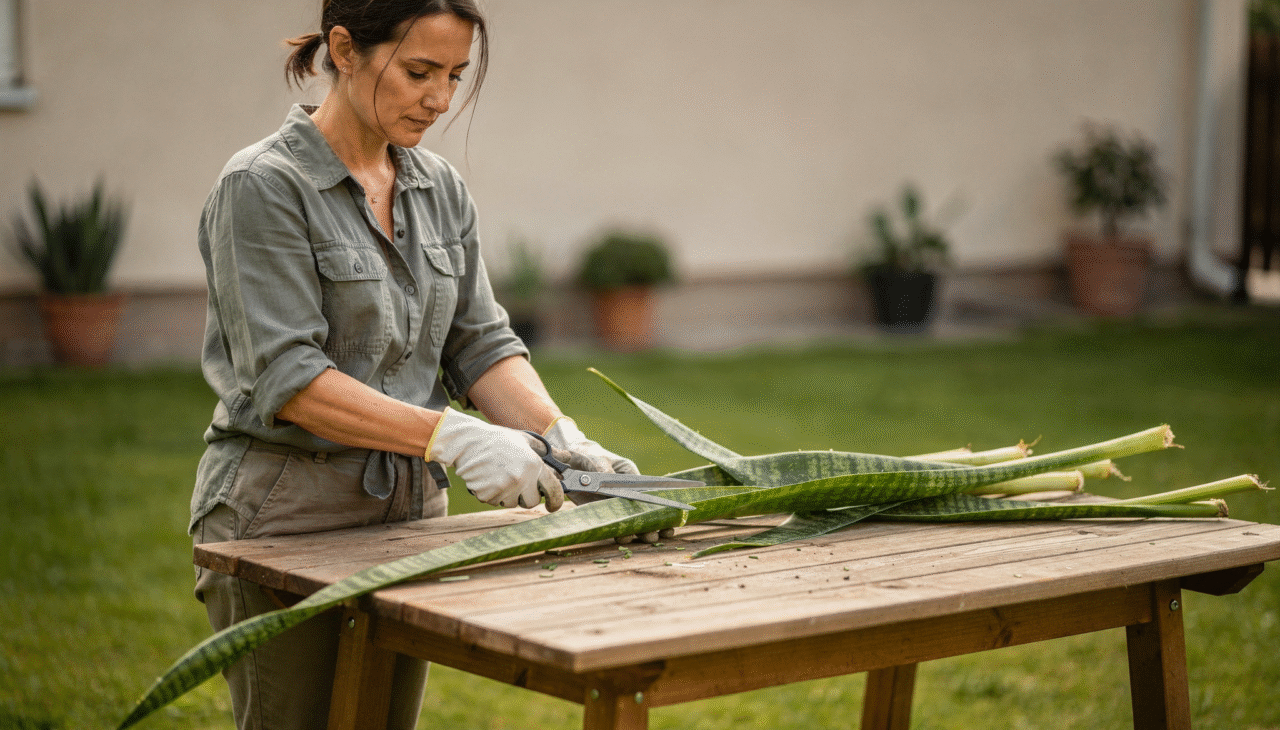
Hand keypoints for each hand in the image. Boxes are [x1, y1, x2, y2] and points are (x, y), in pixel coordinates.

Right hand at [427, 408, 563, 511]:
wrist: (468, 443)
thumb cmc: (499, 440)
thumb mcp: (526, 440)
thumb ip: (548, 452)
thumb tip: (567, 458)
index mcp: (534, 465)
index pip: (553, 490)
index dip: (556, 501)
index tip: (553, 505)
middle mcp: (521, 478)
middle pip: (532, 502)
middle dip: (527, 495)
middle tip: (518, 480)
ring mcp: (504, 489)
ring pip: (513, 503)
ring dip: (509, 494)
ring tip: (500, 475)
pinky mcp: (488, 495)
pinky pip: (496, 502)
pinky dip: (494, 494)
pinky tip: (490, 478)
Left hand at [543, 417, 671, 543]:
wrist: (568, 461)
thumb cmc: (587, 454)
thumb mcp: (595, 457)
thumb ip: (602, 467)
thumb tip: (608, 477)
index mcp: (628, 475)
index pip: (645, 490)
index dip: (656, 503)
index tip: (666, 512)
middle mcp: (623, 491)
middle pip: (641, 508)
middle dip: (652, 521)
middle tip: (657, 532)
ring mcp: (612, 502)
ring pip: (628, 518)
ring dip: (638, 529)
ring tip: (648, 538)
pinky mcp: (599, 510)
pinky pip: (610, 522)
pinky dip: (619, 531)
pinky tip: (626, 538)